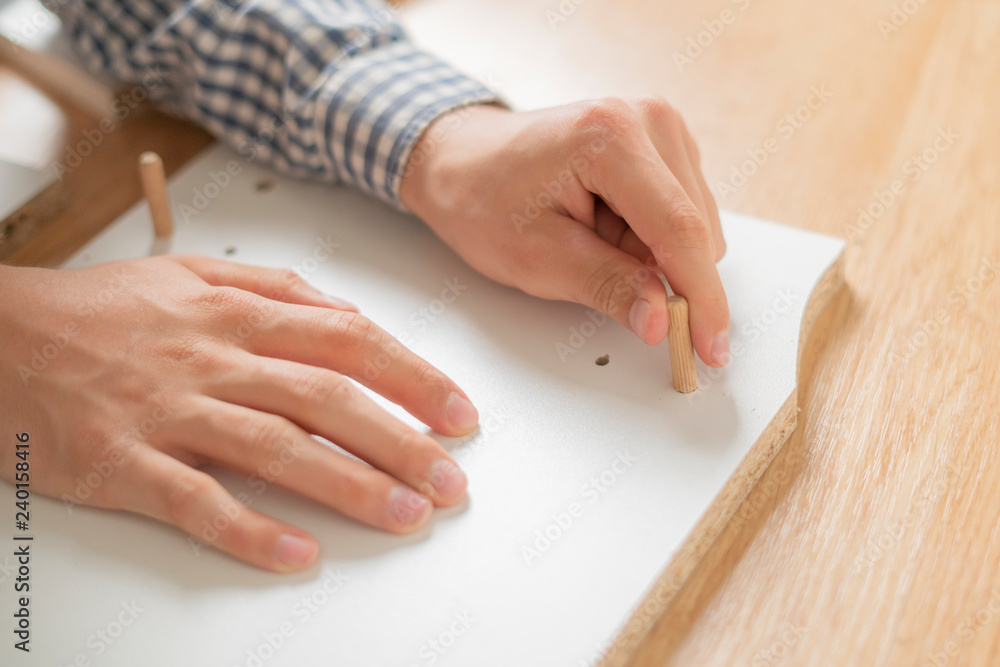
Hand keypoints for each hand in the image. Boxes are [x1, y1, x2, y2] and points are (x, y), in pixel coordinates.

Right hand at [0, 256, 478, 571]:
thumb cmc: (100, 310)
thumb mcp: (193, 273)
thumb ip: (276, 288)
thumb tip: (347, 313)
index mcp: (236, 315)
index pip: (349, 343)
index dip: (413, 378)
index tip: (458, 412)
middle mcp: (212, 360)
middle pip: (327, 399)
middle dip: (401, 440)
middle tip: (452, 478)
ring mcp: (168, 412)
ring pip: (274, 447)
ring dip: (348, 485)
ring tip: (404, 514)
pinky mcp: (121, 461)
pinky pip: (193, 500)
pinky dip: (247, 529)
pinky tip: (295, 553)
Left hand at [401, 97, 728, 365]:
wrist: (463, 161)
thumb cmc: (483, 200)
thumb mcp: (536, 257)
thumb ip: (607, 286)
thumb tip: (662, 321)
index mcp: (611, 138)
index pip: (680, 230)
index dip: (702, 297)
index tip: (711, 348)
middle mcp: (646, 119)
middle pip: (693, 228)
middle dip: (657, 272)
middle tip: (587, 265)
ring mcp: (659, 125)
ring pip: (694, 224)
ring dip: (650, 252)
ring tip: (587, 236)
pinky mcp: (662, 142)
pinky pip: (683, 211)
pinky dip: (649, 235)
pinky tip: (603, 225)